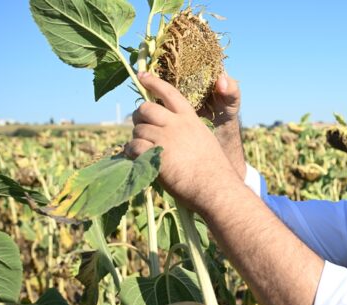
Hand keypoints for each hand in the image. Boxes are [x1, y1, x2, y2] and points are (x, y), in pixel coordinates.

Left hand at [125, 72, 235, 204]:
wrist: (215, 187)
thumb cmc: (214, 169)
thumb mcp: (204, 140)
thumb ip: (187, 131)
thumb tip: (169, 132)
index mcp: (189, 119)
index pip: (169, 93)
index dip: (153, 82)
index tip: (141, 75)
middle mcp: (176, 124)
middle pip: (146, 109)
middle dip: (139, 117)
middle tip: (141, 126)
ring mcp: (165, 138)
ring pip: (138, 130)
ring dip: (137, 139)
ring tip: (143, 150)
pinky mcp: (156, 154)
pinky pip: (133, 147)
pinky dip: (131, 153)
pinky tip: (136, 159)